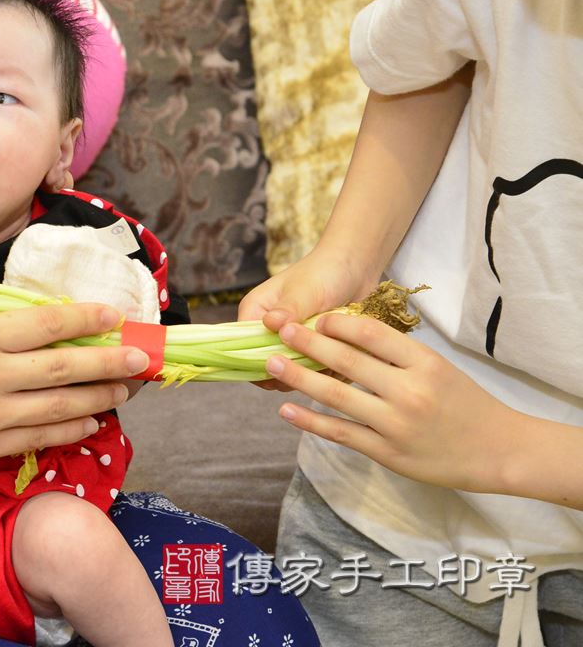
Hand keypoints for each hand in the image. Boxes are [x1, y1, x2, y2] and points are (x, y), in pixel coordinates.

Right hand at [0, 302, 148, 462]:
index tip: (115, 316)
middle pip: (65, 367)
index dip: (86, 319)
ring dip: (100, 397)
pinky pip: (40, 438)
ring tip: (123, 389)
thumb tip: (54, 316)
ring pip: (60, 406)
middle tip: (141, 357)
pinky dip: (72, 428)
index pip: (46, 325)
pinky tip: (92, 419)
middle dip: (110, 362)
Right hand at [239, 248, 379, 390]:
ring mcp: (288, 339)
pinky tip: (340, 360)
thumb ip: (289, 309)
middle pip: (267, 364)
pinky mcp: (307, 347)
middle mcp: (266, 328)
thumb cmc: (325, 271)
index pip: (242, 346)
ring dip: (310, 371)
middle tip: (314, 364)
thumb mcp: (307, 289)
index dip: (260, 361)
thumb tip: (270, 324)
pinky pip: (310, 370)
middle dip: (290, 369)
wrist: (354, 268)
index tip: (287, 366)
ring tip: (332, 360)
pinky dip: (324, 370)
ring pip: (290, 371)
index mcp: (255, 311)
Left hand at [265, 313, 517, 492]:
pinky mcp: (387, 453)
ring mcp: (396, 424)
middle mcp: (409, 391)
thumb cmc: (467, 404)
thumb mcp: (439, 368)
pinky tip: (286, 409)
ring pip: (336, 396)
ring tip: (271, 364)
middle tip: (280, 331)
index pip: (372, 334)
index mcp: (425, 363)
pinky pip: (340, 433)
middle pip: (346, 360)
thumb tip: (347, 336)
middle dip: (307, 343)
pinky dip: (309, 421)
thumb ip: (399, 356)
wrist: (500, 451)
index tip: (317, 318)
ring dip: (298, 378)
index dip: (339, 324)